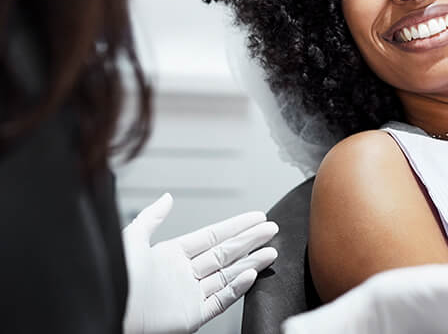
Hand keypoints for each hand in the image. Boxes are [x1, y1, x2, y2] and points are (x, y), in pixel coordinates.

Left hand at [123, 193, 277, 333]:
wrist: (109, 311)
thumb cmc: (115, 278)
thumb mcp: (133, 239)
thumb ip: (152, 217)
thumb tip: (167, 197)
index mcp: (171, 255)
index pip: (212, 236)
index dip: (236, 226)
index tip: (256, 217)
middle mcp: (184, 274)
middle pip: (225, 253)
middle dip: (250, 240)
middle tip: (271, 229)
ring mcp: (189, 295)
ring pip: (228, 275)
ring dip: (251, 263)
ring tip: (271, 251)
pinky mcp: (191, 316)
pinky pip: (220, 300)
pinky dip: (237, 288)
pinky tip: (251, 274)